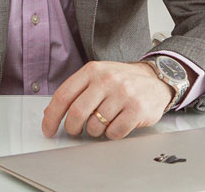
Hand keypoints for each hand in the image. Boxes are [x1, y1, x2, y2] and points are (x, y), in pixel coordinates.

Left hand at [41, 61, 173, 139]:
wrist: (156, 79)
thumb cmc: (122, 80)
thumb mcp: (98, 76)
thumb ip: (76, 90)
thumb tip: (51, 113)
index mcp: (92, 70)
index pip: (63, 95)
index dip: (51, 116)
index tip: (48, 129)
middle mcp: (107, 80)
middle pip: (77, 113)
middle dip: (72, 128)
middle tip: (76, 131)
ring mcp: (123, 94)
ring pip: (95, 126)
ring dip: (95, 131)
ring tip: (103, 123)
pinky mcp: (137, 109)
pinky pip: (114, 132)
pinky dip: (112, 134)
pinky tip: (116, 124)